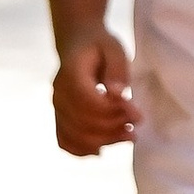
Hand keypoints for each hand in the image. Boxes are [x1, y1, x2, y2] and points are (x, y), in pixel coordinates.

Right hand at [53, 30, 138, 154]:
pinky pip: (64, 141)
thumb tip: (118, 93)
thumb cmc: (99, 45)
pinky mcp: (59, 117)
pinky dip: (81, 149)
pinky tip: (101, 150)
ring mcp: (56, 107)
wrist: (77, 43)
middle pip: (82, 122)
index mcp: (70, 73)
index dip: (113, 112)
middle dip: (113, 129)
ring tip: (128, 137)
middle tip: (136, 127)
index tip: (137, 114)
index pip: (88, 102)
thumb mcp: (114, 49)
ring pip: (75, 135)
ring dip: (104, 141)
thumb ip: (117, 70)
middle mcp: (58, 93)